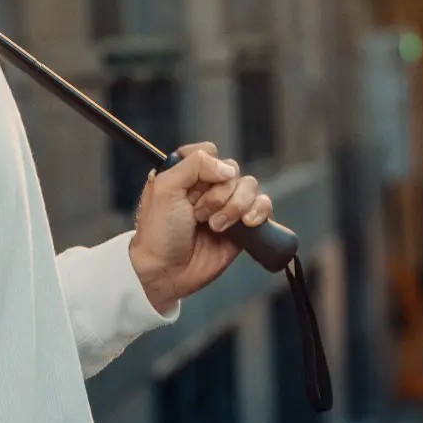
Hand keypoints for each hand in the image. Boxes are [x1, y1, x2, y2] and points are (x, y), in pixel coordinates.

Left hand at [128, 140, 273, 312]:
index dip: (206, 166)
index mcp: (185, 174)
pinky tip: (246, 224)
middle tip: (197, 214)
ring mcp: (226, 205)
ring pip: (249, 186)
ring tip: (215, 226)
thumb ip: (194, 165)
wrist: (167, 270)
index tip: (194, 185)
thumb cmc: (159, 232)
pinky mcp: (243, 225)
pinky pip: (264, 205)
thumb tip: (227, 169)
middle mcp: (207, 186)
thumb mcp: (164, 188)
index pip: (209, 151)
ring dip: (234, 206)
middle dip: (217, 194)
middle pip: (232, 169)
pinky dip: (259, 211)